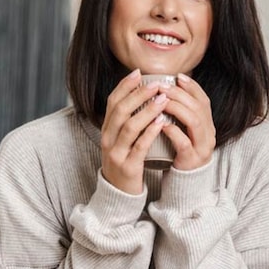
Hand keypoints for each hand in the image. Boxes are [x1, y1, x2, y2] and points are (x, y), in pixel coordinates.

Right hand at [100, 69, 169, 194]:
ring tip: (162, 99)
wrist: (119, 195)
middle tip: (155, 83)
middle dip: (138, 94)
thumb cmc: (126, 163)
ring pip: (129, 126)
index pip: (112, 102)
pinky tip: (160, 122)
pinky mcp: (128, 167)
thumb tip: (142, 98)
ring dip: (146, 110)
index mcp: (107, 130)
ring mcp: (116, 153)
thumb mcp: (122, 141)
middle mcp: (108, 139)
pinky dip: (149, 133)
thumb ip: (128, 122)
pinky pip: (139, 146)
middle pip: (120, 110)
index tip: (139, 73)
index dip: (125, 86)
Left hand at [159, 73, 215, 170]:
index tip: (177, 77)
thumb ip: (180, 115)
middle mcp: (209, 134)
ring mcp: (202, 147)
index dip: (192, 87)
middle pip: (199, 108)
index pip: (204, 100)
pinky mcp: (192, 160)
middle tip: (162, 87)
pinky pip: (184, 142)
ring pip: (194, 122)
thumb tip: (165, 90)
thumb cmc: (180, 153)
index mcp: (208, 125)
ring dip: (176, 108)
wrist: (186, 182)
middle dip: (180, 94)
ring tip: (160, 102)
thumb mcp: (185, 132)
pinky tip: (161, 124)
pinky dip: (173, 131)